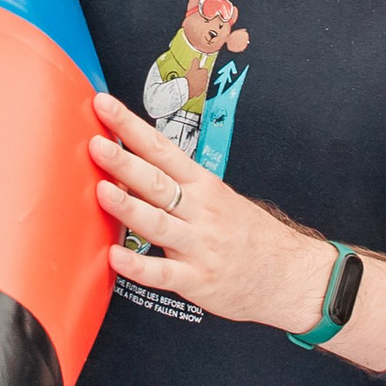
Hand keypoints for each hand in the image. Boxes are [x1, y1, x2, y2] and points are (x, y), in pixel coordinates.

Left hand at [87, 92, 336, 332]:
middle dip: (125, 161)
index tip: (103, 106)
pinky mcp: (198, 280)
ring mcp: (199, 245)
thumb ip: (177, 187)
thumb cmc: (247, 235)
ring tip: (102, 191)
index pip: (162, 149)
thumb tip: (128, 169)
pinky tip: (116, 257)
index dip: (131, 127)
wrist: (289, 275)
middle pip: (157, 181)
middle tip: (96, 143)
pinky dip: (139, 266)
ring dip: (129, 207)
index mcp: (203, 185)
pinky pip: (164, 273)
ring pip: (158, 223)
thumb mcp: (218, 199)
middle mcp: (200, 210)